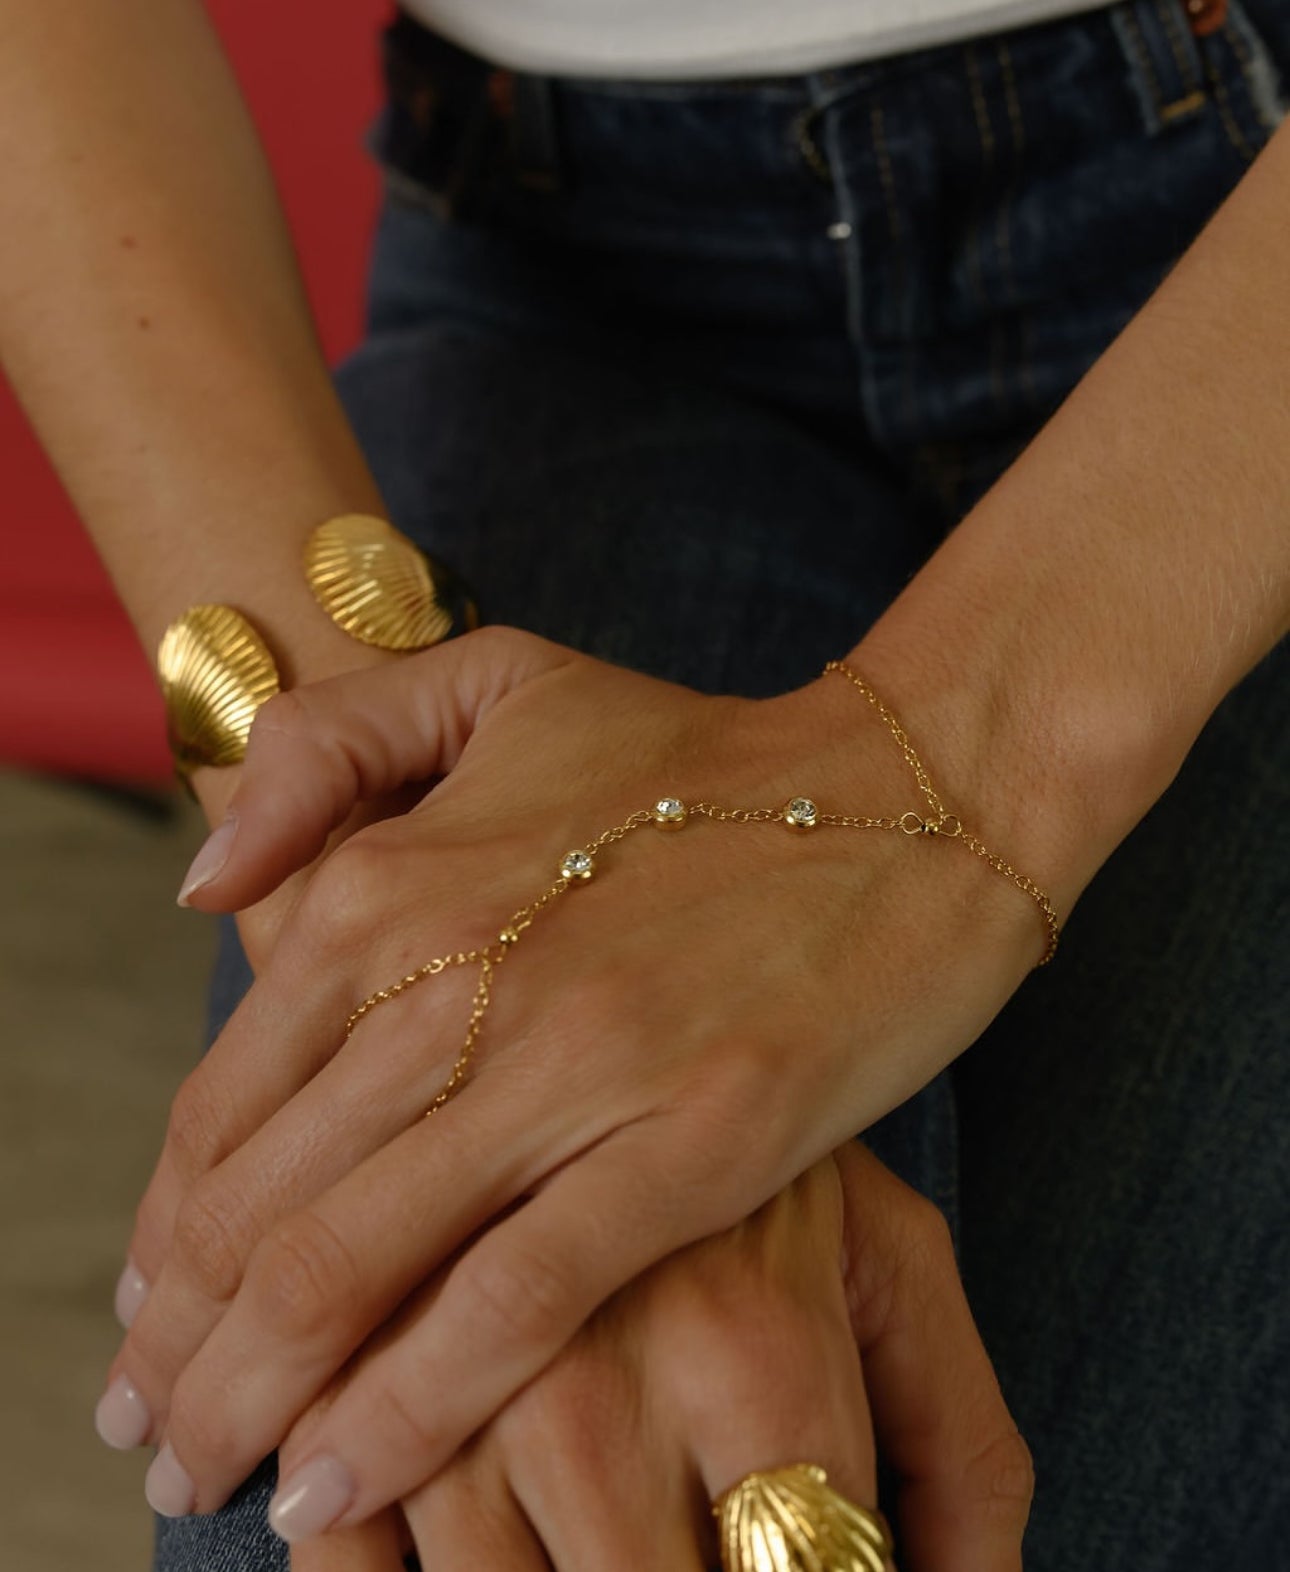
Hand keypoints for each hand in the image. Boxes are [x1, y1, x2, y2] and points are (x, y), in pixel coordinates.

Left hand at [101, 628, 1047, 1524]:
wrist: (907, 793)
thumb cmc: (696, 755)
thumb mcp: (496, 681)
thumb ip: (324, 751)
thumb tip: (204, 889)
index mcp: (395, 880)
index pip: (222, 1104)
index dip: (163, 1236)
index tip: (147, 1323)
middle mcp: (457, 974)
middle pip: (261, 1208)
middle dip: (183, 1349)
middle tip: (153, 1436)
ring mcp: (576, 1062)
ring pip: (354, 1266)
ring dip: (254, 1398)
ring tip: (208, 1482)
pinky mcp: (691, 1141)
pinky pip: (512, 1302)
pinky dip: (408, 1409)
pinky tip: (341, 1483)